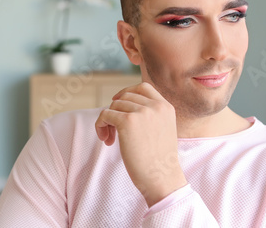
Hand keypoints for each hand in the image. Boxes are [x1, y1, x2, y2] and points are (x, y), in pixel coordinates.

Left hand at [95, 82, 187, 206]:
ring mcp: (141, 112)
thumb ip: (150, 115)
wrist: (162, 178)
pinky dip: (100, 125)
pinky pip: (105, 115)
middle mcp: (155, 106)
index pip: (142, 87)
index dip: (127, 92)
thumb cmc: (159, 161)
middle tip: (113, 130)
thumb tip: (121, 103)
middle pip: (125, 96)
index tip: (117, 103)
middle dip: (115, 110)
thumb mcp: (162, 129)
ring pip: (114, 106)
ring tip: (111, 139)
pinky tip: (106, 140)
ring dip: (108, 121)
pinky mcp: (127, 122)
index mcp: (165, 107)